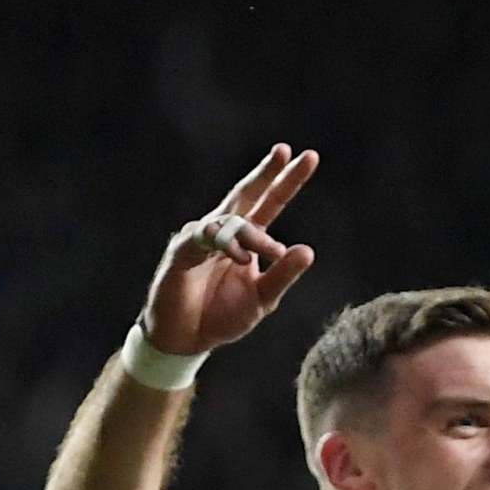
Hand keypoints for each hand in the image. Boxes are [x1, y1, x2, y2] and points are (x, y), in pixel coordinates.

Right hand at [140, 144, 319, 357]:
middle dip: (267, 173)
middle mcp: (224, 232)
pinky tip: (239, 257)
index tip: (308, 156)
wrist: (187, 339)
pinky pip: (204, 239)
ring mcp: (201, 239)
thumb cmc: (222, 315)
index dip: (285, 181)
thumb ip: (282, 276)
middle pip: (247, 195)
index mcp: (247, 240)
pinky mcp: (181, 252)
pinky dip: (225, 245)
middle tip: (286, 151)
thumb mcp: (262, 299)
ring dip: (254, 236)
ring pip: (231, 221)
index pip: (269, 203)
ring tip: (271, 254)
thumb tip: (307, 250)